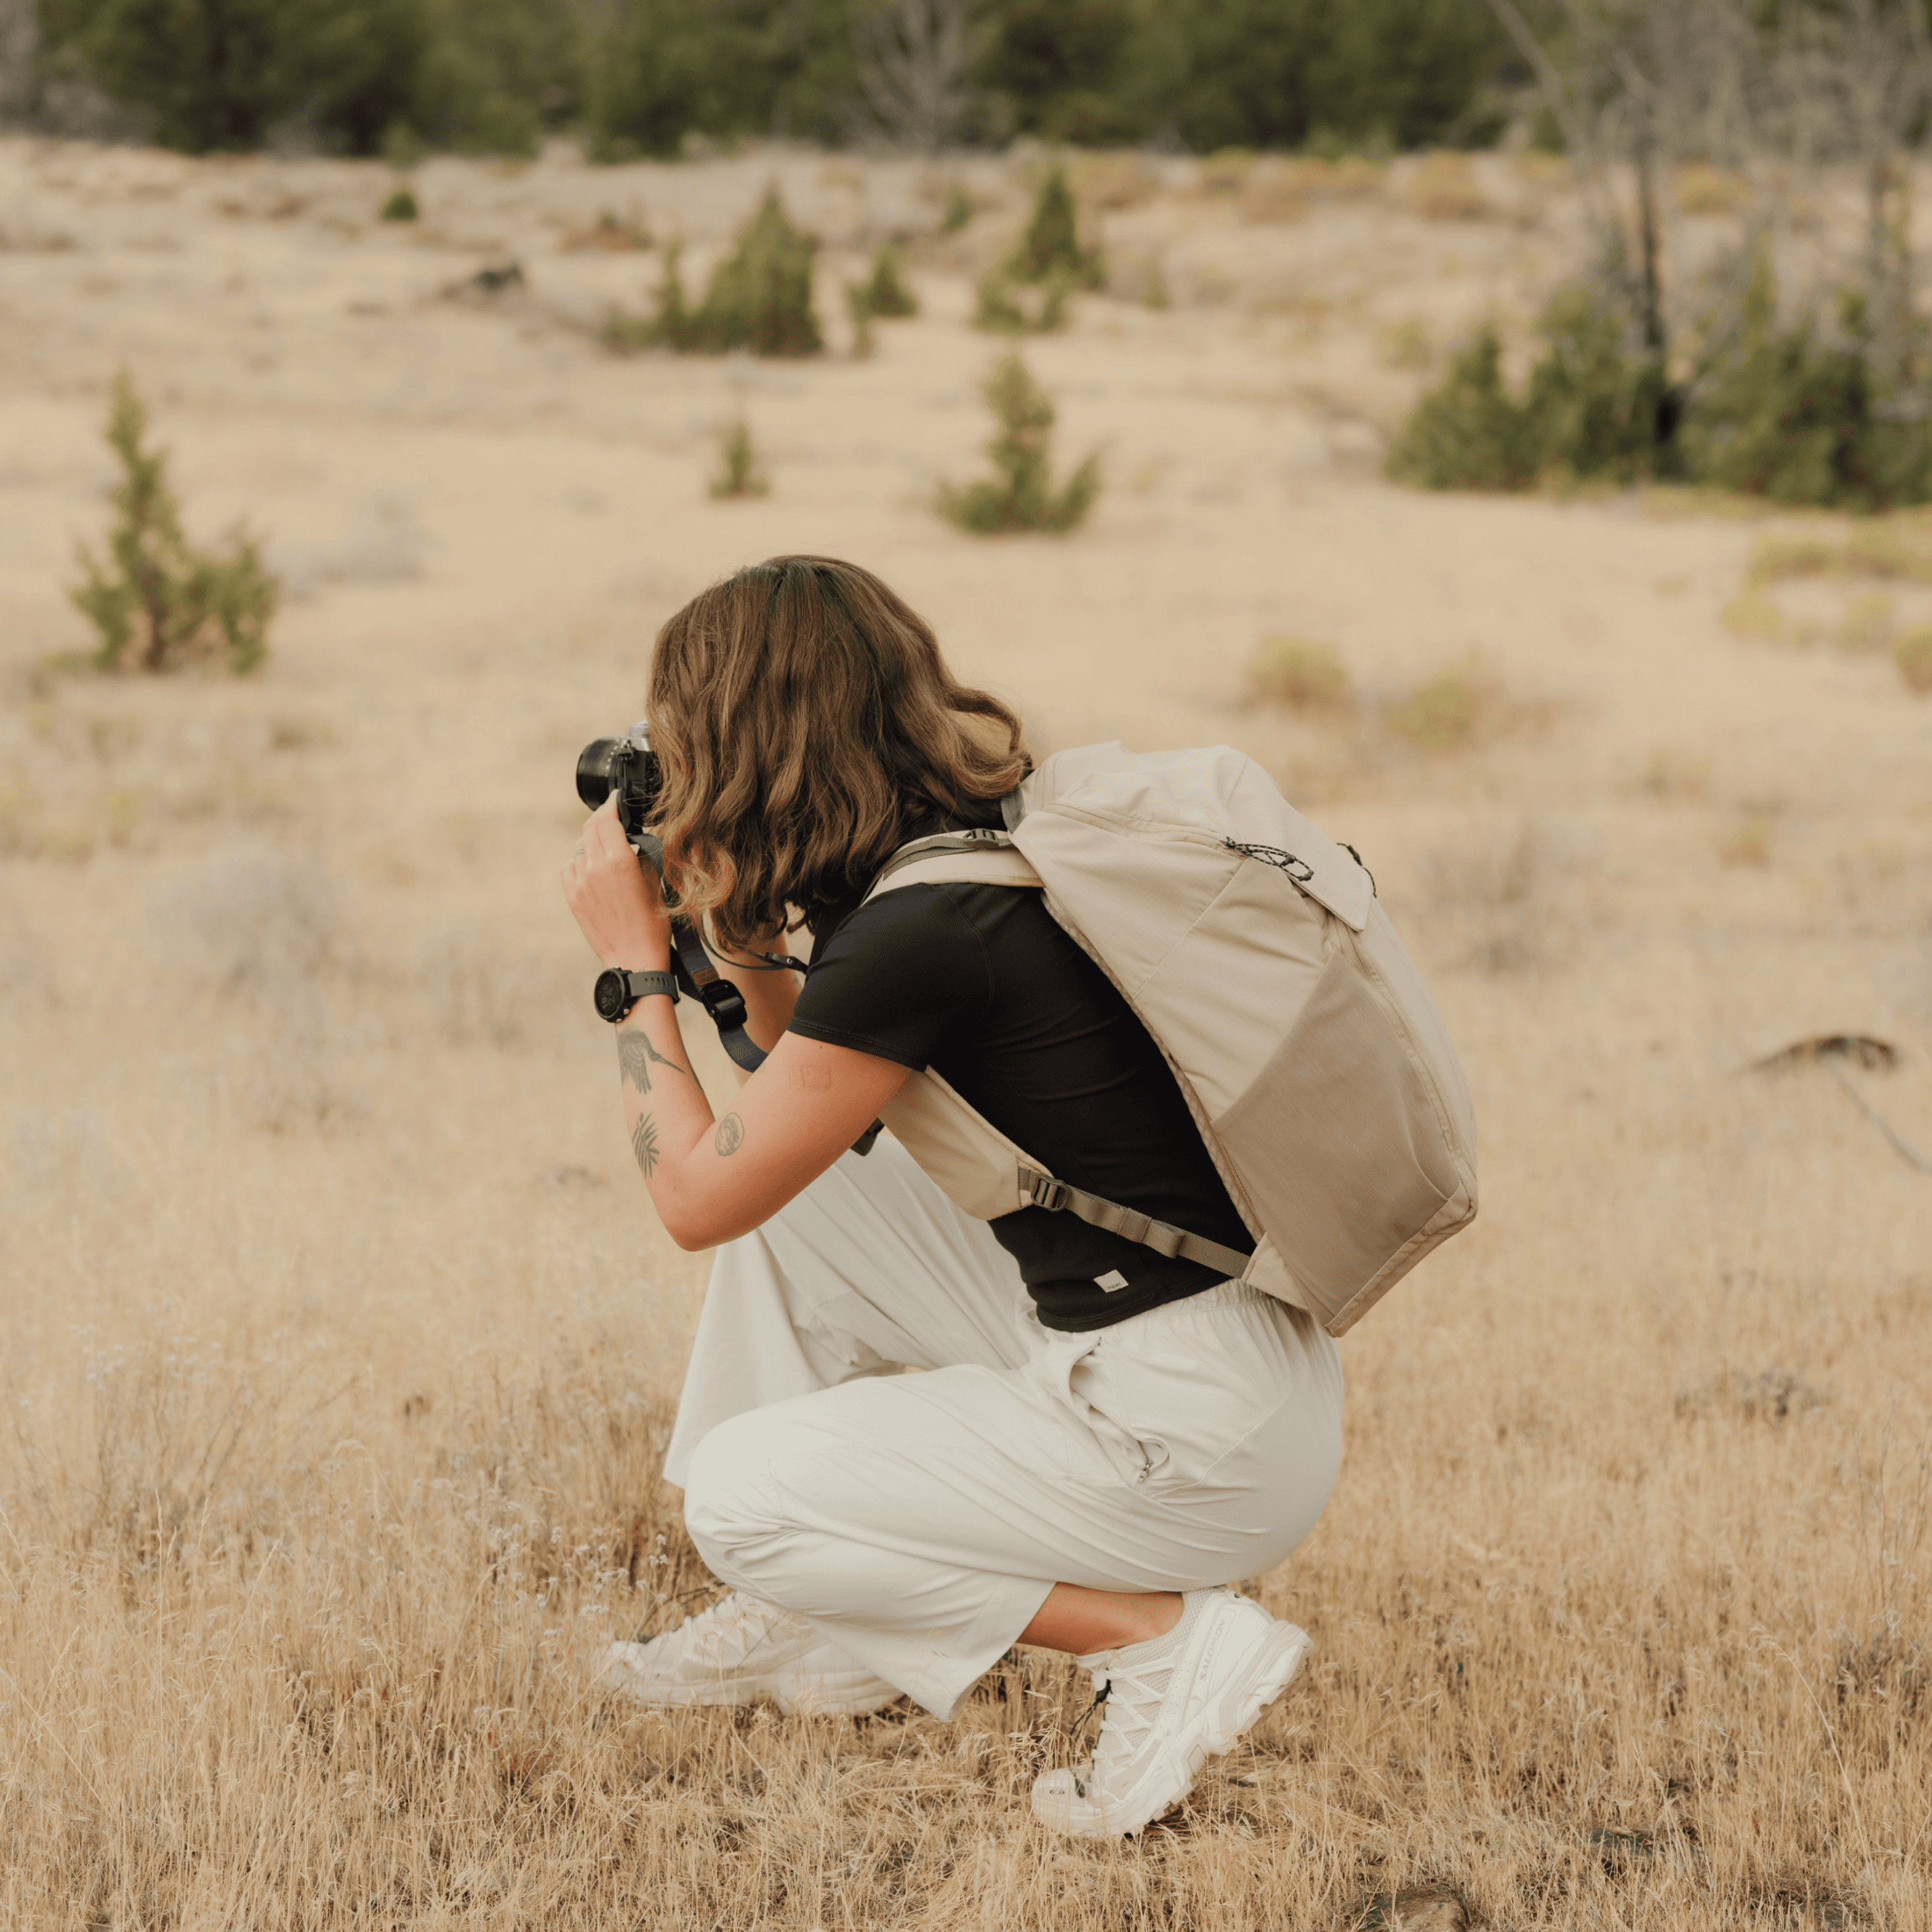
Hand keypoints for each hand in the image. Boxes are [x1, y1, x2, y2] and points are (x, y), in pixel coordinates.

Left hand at [560, 795, 672, 968]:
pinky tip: (593, 868)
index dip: (612, 804)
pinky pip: (570, 867)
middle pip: (590, 828)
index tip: (617, 799)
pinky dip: (580, 861)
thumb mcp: (657, 883)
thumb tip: (638, 837)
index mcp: (620, 861)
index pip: (608, 819)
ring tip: (606, 848)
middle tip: (612, 817)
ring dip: (592, 841)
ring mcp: (580, 883)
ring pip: (579, 847)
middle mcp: (595, 868)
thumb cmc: (653, 925)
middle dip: (602, 819)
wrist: (634, 958)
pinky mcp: (572, 897)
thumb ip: (645, 854)